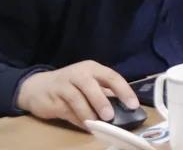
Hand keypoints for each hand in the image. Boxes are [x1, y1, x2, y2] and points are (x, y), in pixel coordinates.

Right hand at [15, 61, 138, 129]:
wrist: (37, 86)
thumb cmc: (71, 84)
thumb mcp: (89, 83)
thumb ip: (105, 93)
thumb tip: (124, 108)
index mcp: (92, 68)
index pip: (111, 76)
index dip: (124, 90)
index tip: (133, 105)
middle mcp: (78, 73)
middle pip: (91, 85)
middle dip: (102, 101)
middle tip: (110, 116)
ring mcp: (63, 85)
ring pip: (76, 98)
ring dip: (87, 112)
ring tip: (96, 124)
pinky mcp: (52, 99)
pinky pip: (66, 110)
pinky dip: (77, 119)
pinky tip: (85, 126)